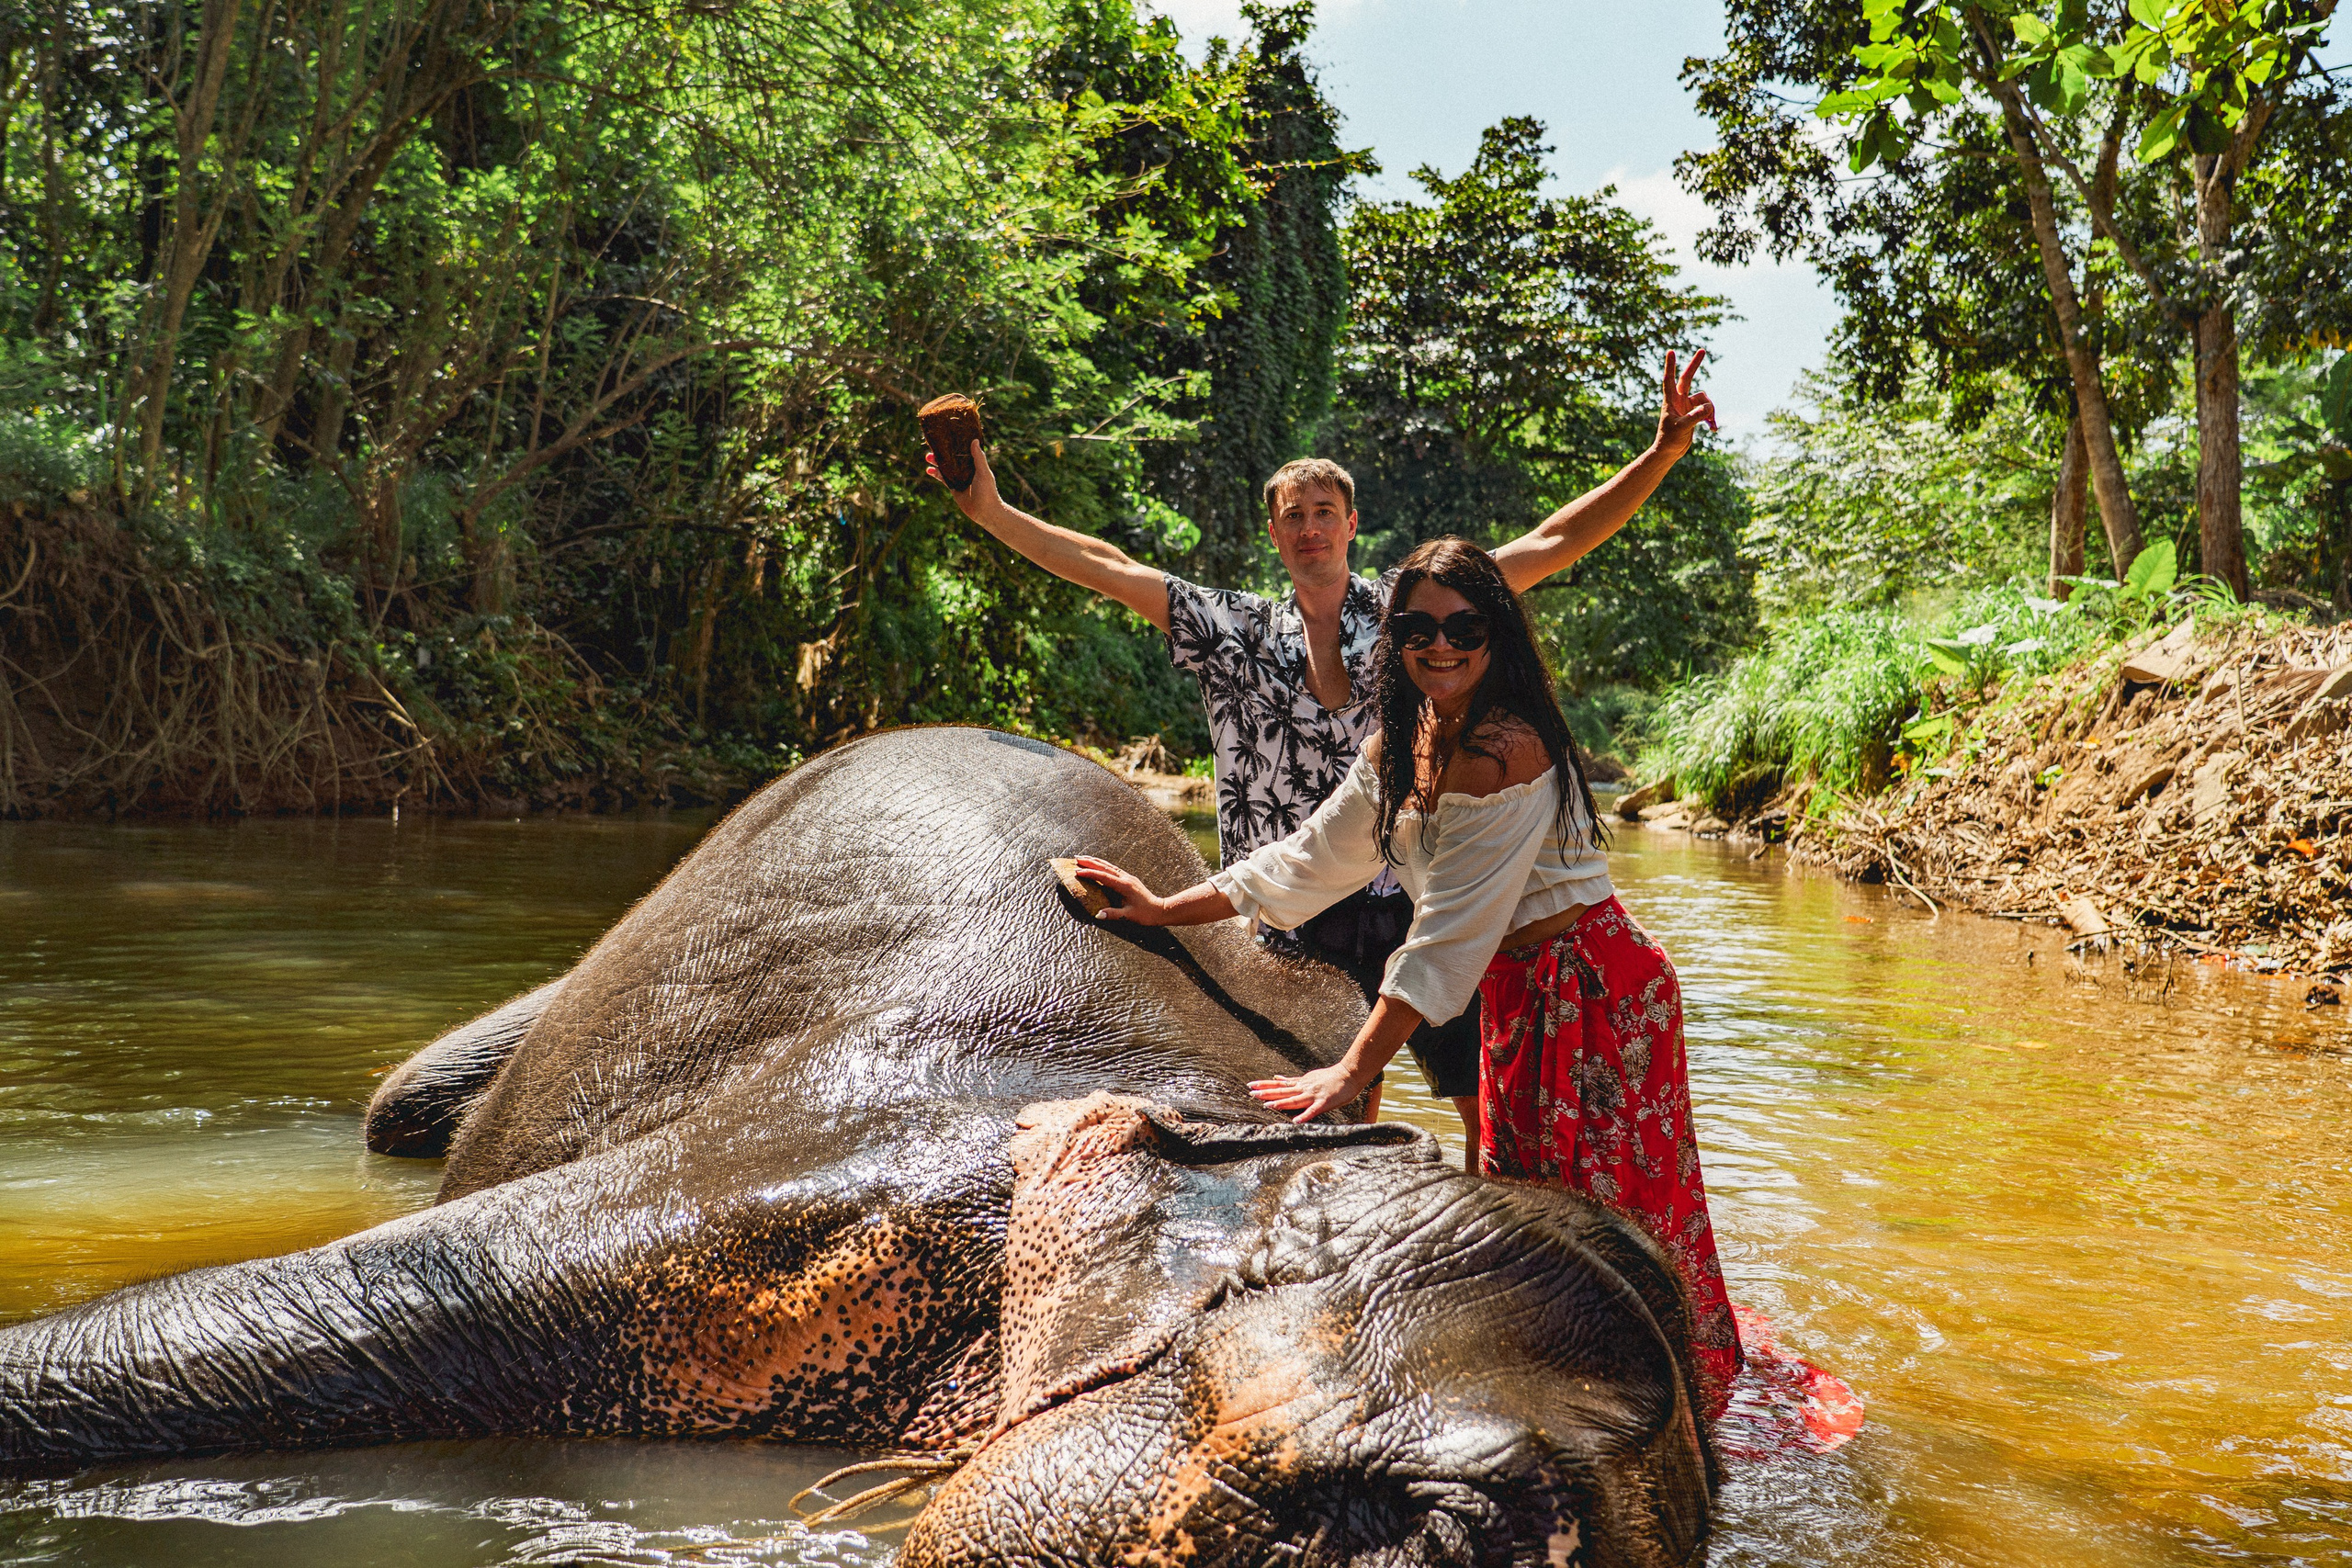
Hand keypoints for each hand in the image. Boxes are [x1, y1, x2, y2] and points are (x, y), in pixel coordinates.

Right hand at [925, 438, 1001, 520]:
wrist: (985, 512)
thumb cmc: (988, 491)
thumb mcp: (983, 472)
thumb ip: (978, 457)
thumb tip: (974, 440)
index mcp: (975, 464)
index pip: (964, 451)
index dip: (955, 444)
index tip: (946, 437)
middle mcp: (967, 470)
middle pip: (952, 458)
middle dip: (942, 453)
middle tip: (932, 448)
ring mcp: (959, 479)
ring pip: (946, 468)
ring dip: (937, 462)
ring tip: (928, 457)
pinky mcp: (953, 488)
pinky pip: (943, 479)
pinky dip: (935, 474)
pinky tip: (928, 470)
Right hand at [1069, 856, 1170, 924]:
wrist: (1160, 909)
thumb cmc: (1145, 914)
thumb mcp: (1128, 915)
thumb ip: (1113, 914)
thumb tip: (1097, 915)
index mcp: (1124, 886)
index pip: (1103, 877)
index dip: (1090, 873)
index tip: (1077, 871)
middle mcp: (1125, 878)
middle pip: (1105, 867)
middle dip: (1090, 862)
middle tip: (1076, 858)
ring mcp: (1128, 877)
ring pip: (1109, 866)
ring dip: (1096, 861)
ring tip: (1084, 858)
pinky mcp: (1129, 879)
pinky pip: (1113, 869)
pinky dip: (1103, 865)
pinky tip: (1099, 865)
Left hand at [1248, 1061, 1374, 1123]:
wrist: (1349, 1074)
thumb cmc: (1330, 1077)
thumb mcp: (1308, 1076)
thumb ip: (1293, 1079)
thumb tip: (1277, 1077)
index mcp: (1300, 1083)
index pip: (1279, 1084)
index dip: (1265, 1085)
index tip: (1251, 1085)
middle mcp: (1304, 1088)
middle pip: (1283, 1091)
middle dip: (1267, 1093)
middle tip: (1251, 1093)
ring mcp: (1314, 1095)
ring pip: (1295, 1100)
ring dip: (1281, 1103)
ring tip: (1268, 1106)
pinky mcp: (1324, 1102)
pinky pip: (1313, 1111)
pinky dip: (1304, 1116)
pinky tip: (1296, 1121)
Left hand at [1654, 349, 1717, 459]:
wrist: (1669, 452)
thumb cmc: (1669, 440)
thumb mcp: (1682, 428)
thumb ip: (1695, 417)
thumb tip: (1708, 407)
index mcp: (1670, 401)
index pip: (1669, 380)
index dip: (1670, 366)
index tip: (1671, 351)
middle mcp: (1679, 400)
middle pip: (1688, 378)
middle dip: (1695, 365)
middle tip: (1702, 350)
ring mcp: (1687, 406)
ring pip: (1704, 399)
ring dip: (1711, 410)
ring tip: (1711, 424)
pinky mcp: (1694, 413)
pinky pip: (1708, 410)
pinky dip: (1712, 418)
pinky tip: (1713, 429)